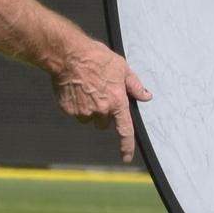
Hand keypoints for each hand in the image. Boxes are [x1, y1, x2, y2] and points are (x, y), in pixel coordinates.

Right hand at [51, 39, 153, 161]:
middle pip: (104, 123)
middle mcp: (101, 110)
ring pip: (88, 119)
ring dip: (89, 110)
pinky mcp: (68, 110)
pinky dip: (76, 106)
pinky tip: (75, 90)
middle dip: (104, 114)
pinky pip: (74, 114)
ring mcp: (83, 111)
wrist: (68, 55)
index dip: (126, 145)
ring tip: (86, 90)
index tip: (126, 157)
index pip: (125, 129)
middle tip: (99, 94)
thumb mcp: (121, 68)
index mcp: (117, 102)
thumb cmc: (96, 58)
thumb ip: (134, 85)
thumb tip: (146, 96)